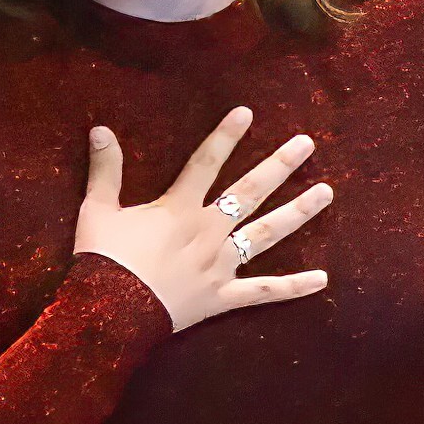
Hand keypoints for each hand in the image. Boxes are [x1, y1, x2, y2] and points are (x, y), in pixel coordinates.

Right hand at [70, 109, 334, 333]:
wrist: (108, 311)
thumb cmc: (101, 259)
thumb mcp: (97, 209)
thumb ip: (105, 170)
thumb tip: (101, 130)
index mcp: (178, 209)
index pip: (205, 163)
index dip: (225, 137)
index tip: (247, 113)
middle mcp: (208, 231)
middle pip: (250, 192)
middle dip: (279, 166)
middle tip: (307, 144)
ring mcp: (221, 264)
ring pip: (266, 233)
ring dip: (298, 212)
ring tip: (326, 192)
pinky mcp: (224, 295)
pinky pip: (265, 291)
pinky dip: (294, 287)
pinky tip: (323, 279)